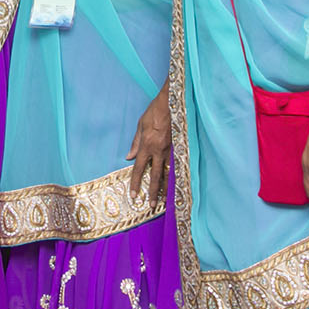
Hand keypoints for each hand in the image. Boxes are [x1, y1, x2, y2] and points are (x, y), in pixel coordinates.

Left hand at [125, 85, 170, 206]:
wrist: (172, 103)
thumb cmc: (154, 111)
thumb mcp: (141, 124)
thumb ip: (135, 142)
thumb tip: (129, 156)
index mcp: (147, 145)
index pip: (140, 168)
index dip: (136, 183)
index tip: (134, 195)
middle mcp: (158, 151)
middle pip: (155, 176)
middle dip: (153, 192)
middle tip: (151, 205)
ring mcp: (171, 150)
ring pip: (168, 173)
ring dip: (166, 188)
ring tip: (165, 201)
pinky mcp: (179, 148)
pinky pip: (175, 165)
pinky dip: (175, 176)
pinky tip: (175, 185)